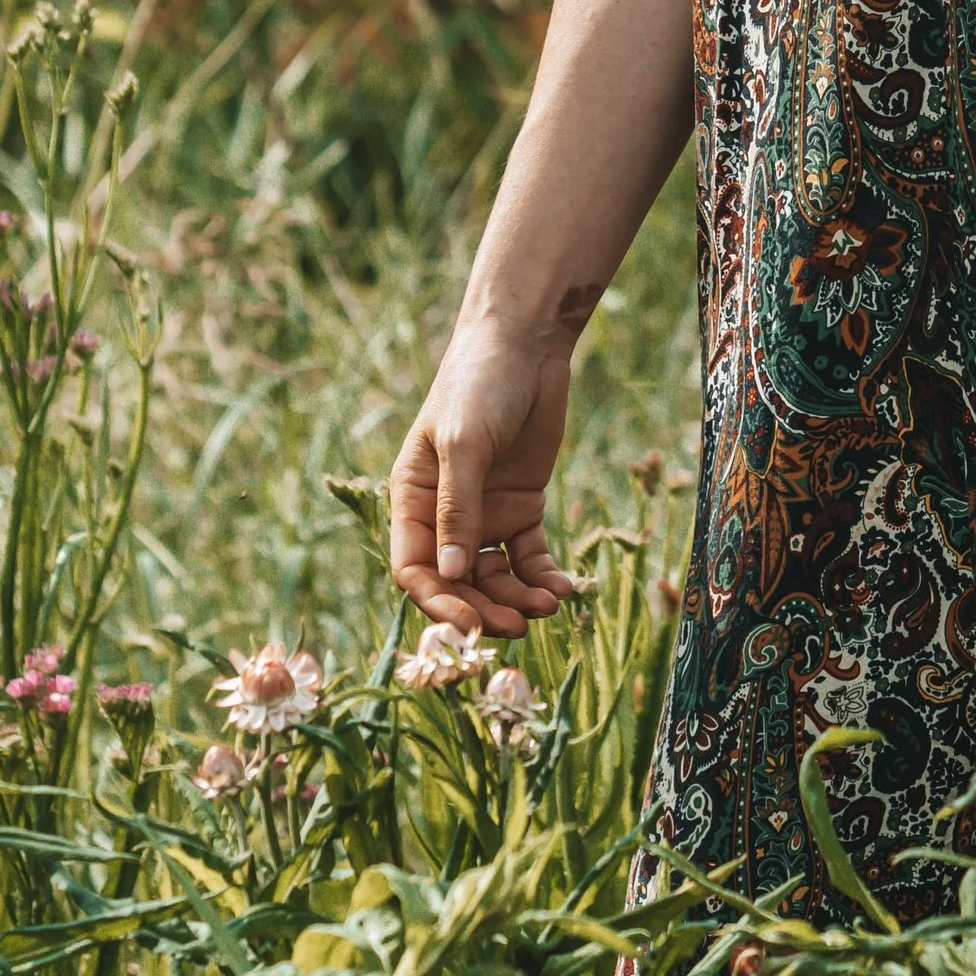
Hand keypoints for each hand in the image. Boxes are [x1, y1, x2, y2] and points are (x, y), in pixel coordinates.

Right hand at [389, 325, 580, 638]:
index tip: (469, 627)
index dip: (438, 603)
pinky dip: (542, 576)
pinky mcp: (523, 507)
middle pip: (457, 582)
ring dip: (517, 598)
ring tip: (548, 608)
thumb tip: (448, 574)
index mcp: (412, 500)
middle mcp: (444, 516)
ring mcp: (485, 514)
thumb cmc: (479, 384)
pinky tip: (562, 589)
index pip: (415, 569)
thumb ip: (457, 509)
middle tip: (518, 629)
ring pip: (495, 576)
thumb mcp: (465, 443)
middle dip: (484, 609)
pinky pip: (529, 556)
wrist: (526, 346)